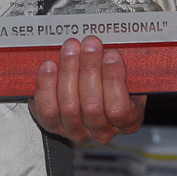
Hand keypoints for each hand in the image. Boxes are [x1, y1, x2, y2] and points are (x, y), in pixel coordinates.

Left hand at [29, 36, 145, 143]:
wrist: (95, 92)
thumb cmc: (114, 81)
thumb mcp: (129, 74)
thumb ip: (123, 66)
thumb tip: (114, 48)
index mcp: (127, 121)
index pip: (119, 108)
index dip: (114, 80)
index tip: (112, 55)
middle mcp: (101, 130)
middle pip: (92, 105)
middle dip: (90, 69)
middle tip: (89, 44)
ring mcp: (75, 130)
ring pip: (69, 105)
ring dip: (69, 72)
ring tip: (70, 49)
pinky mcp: (53, 125)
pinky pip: (47, 108)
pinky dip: (47, 85)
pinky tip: (50, 66)